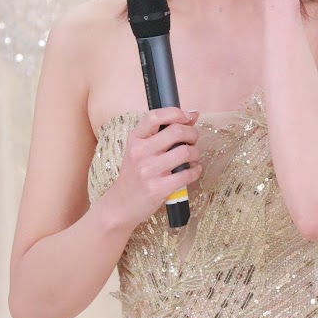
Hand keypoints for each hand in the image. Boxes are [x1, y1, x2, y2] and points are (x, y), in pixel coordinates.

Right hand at [105, 108, 201, 228]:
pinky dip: (196, 171)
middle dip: (192, 133)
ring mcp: (148, 171)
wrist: (121, 204)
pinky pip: (187, 174)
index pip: (154, 116)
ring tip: (193, 157)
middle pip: (176, 131)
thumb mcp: (140, 151)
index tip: (188, 117)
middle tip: (193, 140)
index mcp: (135, 139)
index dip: (176, 113)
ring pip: (185, 152)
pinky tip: (193, 170)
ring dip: (196, 153)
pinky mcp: (158, 188)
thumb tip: (193, 115)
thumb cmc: (134, 175)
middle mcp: (140, 152)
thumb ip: (163, 133)